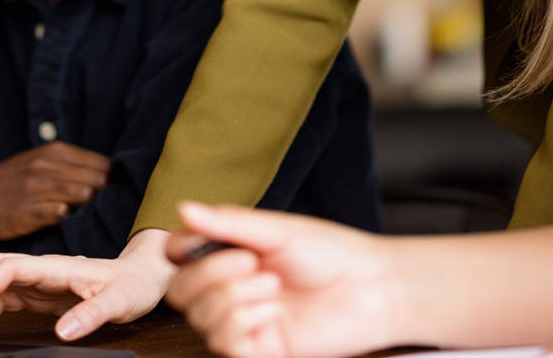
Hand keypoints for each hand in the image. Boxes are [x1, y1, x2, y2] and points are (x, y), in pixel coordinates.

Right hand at [0, 142, 110, 240]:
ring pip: (82, 195)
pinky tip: (65, 226)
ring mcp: (37, 188)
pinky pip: (60, 215)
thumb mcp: (39, 161)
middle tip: (106, 213)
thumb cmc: (10, 181)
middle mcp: (49, 165)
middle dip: (105, 197)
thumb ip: (71, 167)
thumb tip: (107, 180)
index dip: (112, 182)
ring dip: (88, 209)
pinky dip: (68, 221)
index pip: (103, 164)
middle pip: (98, 180)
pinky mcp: (27, 211)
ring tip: (87, 220)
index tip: (115, 197)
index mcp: (56, 151)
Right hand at [0, 227, 173, 340]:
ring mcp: (40, 279)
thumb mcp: (118, 302)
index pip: (11, 266)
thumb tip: (63, 331)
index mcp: (57, 267)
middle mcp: (44, 269)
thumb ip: (91, 314)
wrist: (144, 277)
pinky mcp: (40, 290)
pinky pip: (6, 294)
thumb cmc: (132, 285)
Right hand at [165, 201, 403, 357]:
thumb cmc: (333, 254)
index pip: (180, 258)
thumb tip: (184, 209)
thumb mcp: (277, 231)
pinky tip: (271, 312)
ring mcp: (245, 320)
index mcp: (232, 256)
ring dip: (235, 297)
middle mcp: (233, 289)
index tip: (197, 241)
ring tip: (272, 287)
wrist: (373, 288)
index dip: (180, 251)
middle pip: (181, 292)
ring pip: (201, 318)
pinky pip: (224, 343)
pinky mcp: (260, 349)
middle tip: (250, 262)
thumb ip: (228, 223)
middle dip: (210, 275)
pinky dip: (243, 322)